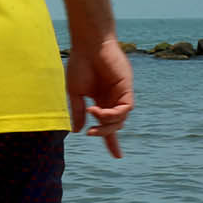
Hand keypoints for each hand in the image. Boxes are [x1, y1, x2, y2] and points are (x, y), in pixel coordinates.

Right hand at [65, 36, 132, 157]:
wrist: (88, 45)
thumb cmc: (80, 65)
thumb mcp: (75, 93)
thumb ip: (78, 111)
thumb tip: (78, 131)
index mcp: (101, 101)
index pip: (109, 125)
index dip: (111, 141)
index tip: (117, 157)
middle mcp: (113, 99)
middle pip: (115, 125)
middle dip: (105, 133)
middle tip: (92, 133)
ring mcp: (121, 94)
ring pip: (121, 118)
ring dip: (107, 122)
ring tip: (92, 112)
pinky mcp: (127, 88)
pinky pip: (125, 108)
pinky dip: (113, 113)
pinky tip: (98, 109)